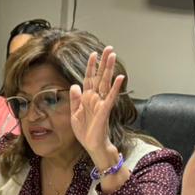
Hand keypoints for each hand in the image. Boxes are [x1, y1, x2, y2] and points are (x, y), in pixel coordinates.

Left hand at [69, 46, 123, 161]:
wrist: (91, 145)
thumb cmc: (85, 131)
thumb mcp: (74, 114)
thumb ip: (75, 99)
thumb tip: (74, 85)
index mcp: (86, 98)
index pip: (89, 78)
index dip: (91, 66)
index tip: (93, 53)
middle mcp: (95, 98)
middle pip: (100, 76)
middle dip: (103, 62)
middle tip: (109, 48)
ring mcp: (101, 103)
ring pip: (106, 82)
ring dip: (109, 69)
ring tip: (113, 56)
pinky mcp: (105, 110)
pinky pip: (111, 97)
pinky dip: (115, 87)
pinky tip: (120, 77)